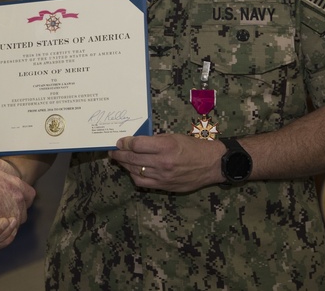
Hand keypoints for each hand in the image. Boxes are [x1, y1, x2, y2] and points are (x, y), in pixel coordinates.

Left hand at [108, 133, 222, 192]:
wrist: (211, 164)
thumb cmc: (193, 147)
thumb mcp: (174, 137)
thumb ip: (154, 140)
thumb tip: (136, 142)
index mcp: (166, 146)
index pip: (137, 145)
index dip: (125, 142)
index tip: (120, 141)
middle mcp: (163, 162)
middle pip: (133, 158)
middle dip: (120, 153)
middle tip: (113, 150)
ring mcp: (163, 176)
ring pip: (135, 170)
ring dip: (124, 164)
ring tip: (119, 159)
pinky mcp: (164, 186)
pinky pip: (142, 182)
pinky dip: (134, 175)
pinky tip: (131, 170)